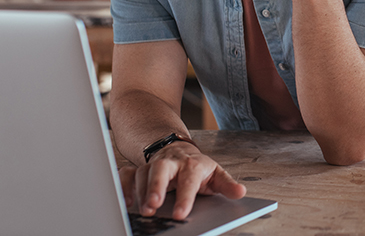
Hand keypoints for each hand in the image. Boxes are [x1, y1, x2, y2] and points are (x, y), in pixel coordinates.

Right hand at [118, 142, 245, 219]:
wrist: (178, 150)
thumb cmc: (197, 168)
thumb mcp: (216, 174)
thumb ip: (227, 185)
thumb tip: (241, 192)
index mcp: (192, 165)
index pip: (189, 180)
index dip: (185, 197)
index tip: (181, 215)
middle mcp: (171, 163)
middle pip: (161, 169)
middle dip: (156, 186)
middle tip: (153, 206)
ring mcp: (153, 165)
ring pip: (142, 173)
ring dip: (140, 192)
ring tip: (143, 210)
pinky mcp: (139, 169)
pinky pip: (127, 174)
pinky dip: (123, 186)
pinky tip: (126, 201)